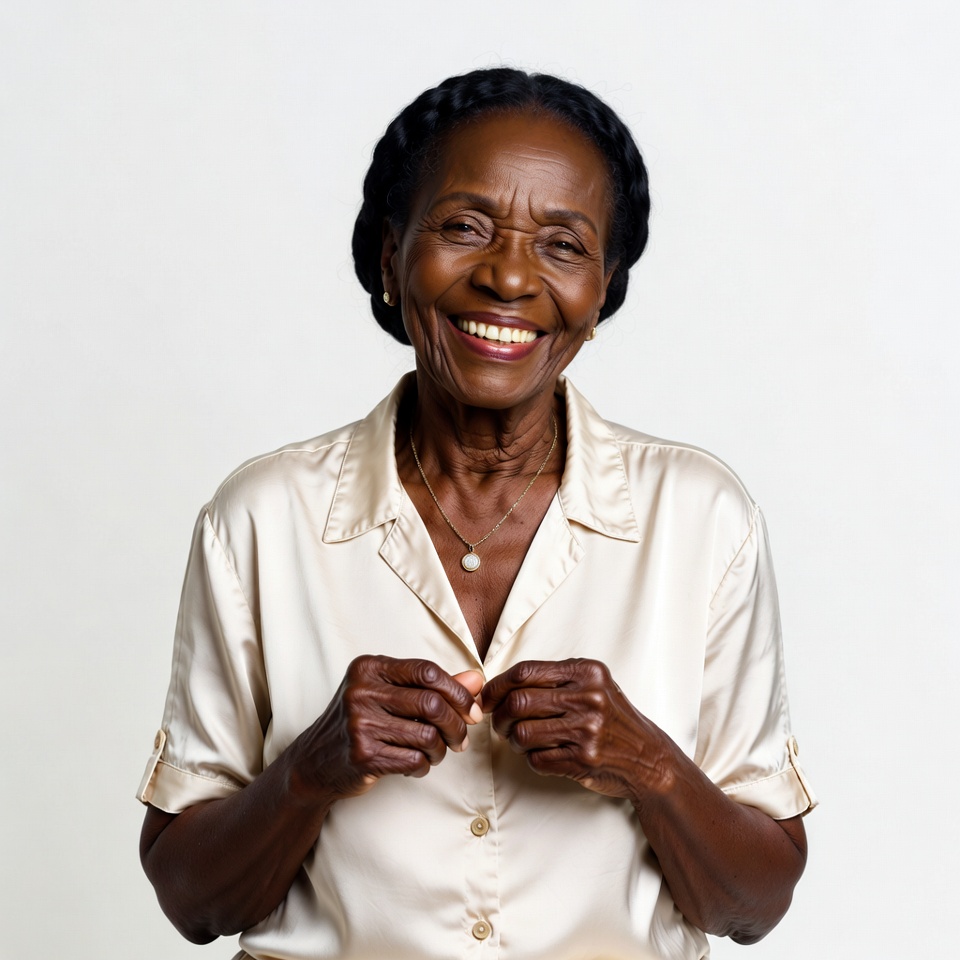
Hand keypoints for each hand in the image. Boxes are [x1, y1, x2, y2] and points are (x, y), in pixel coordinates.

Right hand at [289, 656, 483, 801]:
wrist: (315, 761)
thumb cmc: (361, 721)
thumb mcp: (391, 695)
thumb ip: (434, 686)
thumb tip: (476, 679)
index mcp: (369, 667)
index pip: (427, 671)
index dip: (458, 692)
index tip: (472, 710)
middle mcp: (361, 690)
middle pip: (432, 704)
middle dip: (456, 725)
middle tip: (461, 739)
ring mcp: (359, 723)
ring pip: (427, 736)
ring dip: (441, 750)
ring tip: (435, 753)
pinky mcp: (362, 755)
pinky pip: (414, 759)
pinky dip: (423, 765)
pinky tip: (415, 764)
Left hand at [481, 659, 669, 800]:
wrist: (648, 757)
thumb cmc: (612, 718)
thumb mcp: (593, 685)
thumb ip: (554, 679)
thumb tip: (498, 686)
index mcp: (586, 672)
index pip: (525, 671)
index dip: (497, 685)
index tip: (485, 697)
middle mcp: (588, 697)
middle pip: (518, 702)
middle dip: (499, 716)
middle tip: (498, 723)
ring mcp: (587, 730)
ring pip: (522, 733)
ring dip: (513, 740)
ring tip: (521, 740)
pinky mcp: (584, 759)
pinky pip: (536, 759)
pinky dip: (531, 759)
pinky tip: (542, 754)